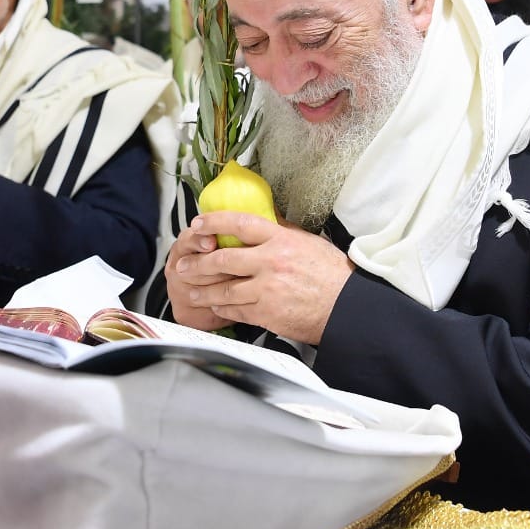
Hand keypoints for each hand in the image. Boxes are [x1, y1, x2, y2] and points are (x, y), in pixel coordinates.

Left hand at [169, 211, 353, 344]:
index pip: (240, 224)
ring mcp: (268, 289)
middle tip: (183, 265)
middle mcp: (271, 262)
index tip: (198, 223)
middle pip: (223, 259)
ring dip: (203, 290)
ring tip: (190, 291)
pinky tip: (215, 306)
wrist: (346, 307)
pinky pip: (236, 310)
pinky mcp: (268, 313)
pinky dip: (222, 308)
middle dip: (198, 263)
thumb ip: (282, 230)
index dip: (215, 222)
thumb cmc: (332, 274)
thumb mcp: (309, 242)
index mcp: (281, 240)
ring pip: (225, 288)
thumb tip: (265, 215)